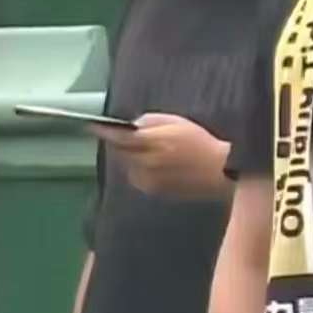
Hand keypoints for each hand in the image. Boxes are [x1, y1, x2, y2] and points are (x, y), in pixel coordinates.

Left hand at [94, 113, 229, 199]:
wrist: (220, 171)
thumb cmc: (202, 142)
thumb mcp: (177, 122)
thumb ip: (150, 121)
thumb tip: (132, 125)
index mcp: (151, 142)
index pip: (118, 137)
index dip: (103, 131)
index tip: (91, 125)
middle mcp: (145, 162)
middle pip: (120, 152)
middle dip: (120, 144)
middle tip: (128, 137)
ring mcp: (148, 179)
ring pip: (127, 166)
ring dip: (131, 158)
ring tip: (149, 152)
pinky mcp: (154, 191)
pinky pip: (138, 178)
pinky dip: (141, 170)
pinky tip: (158, 166)